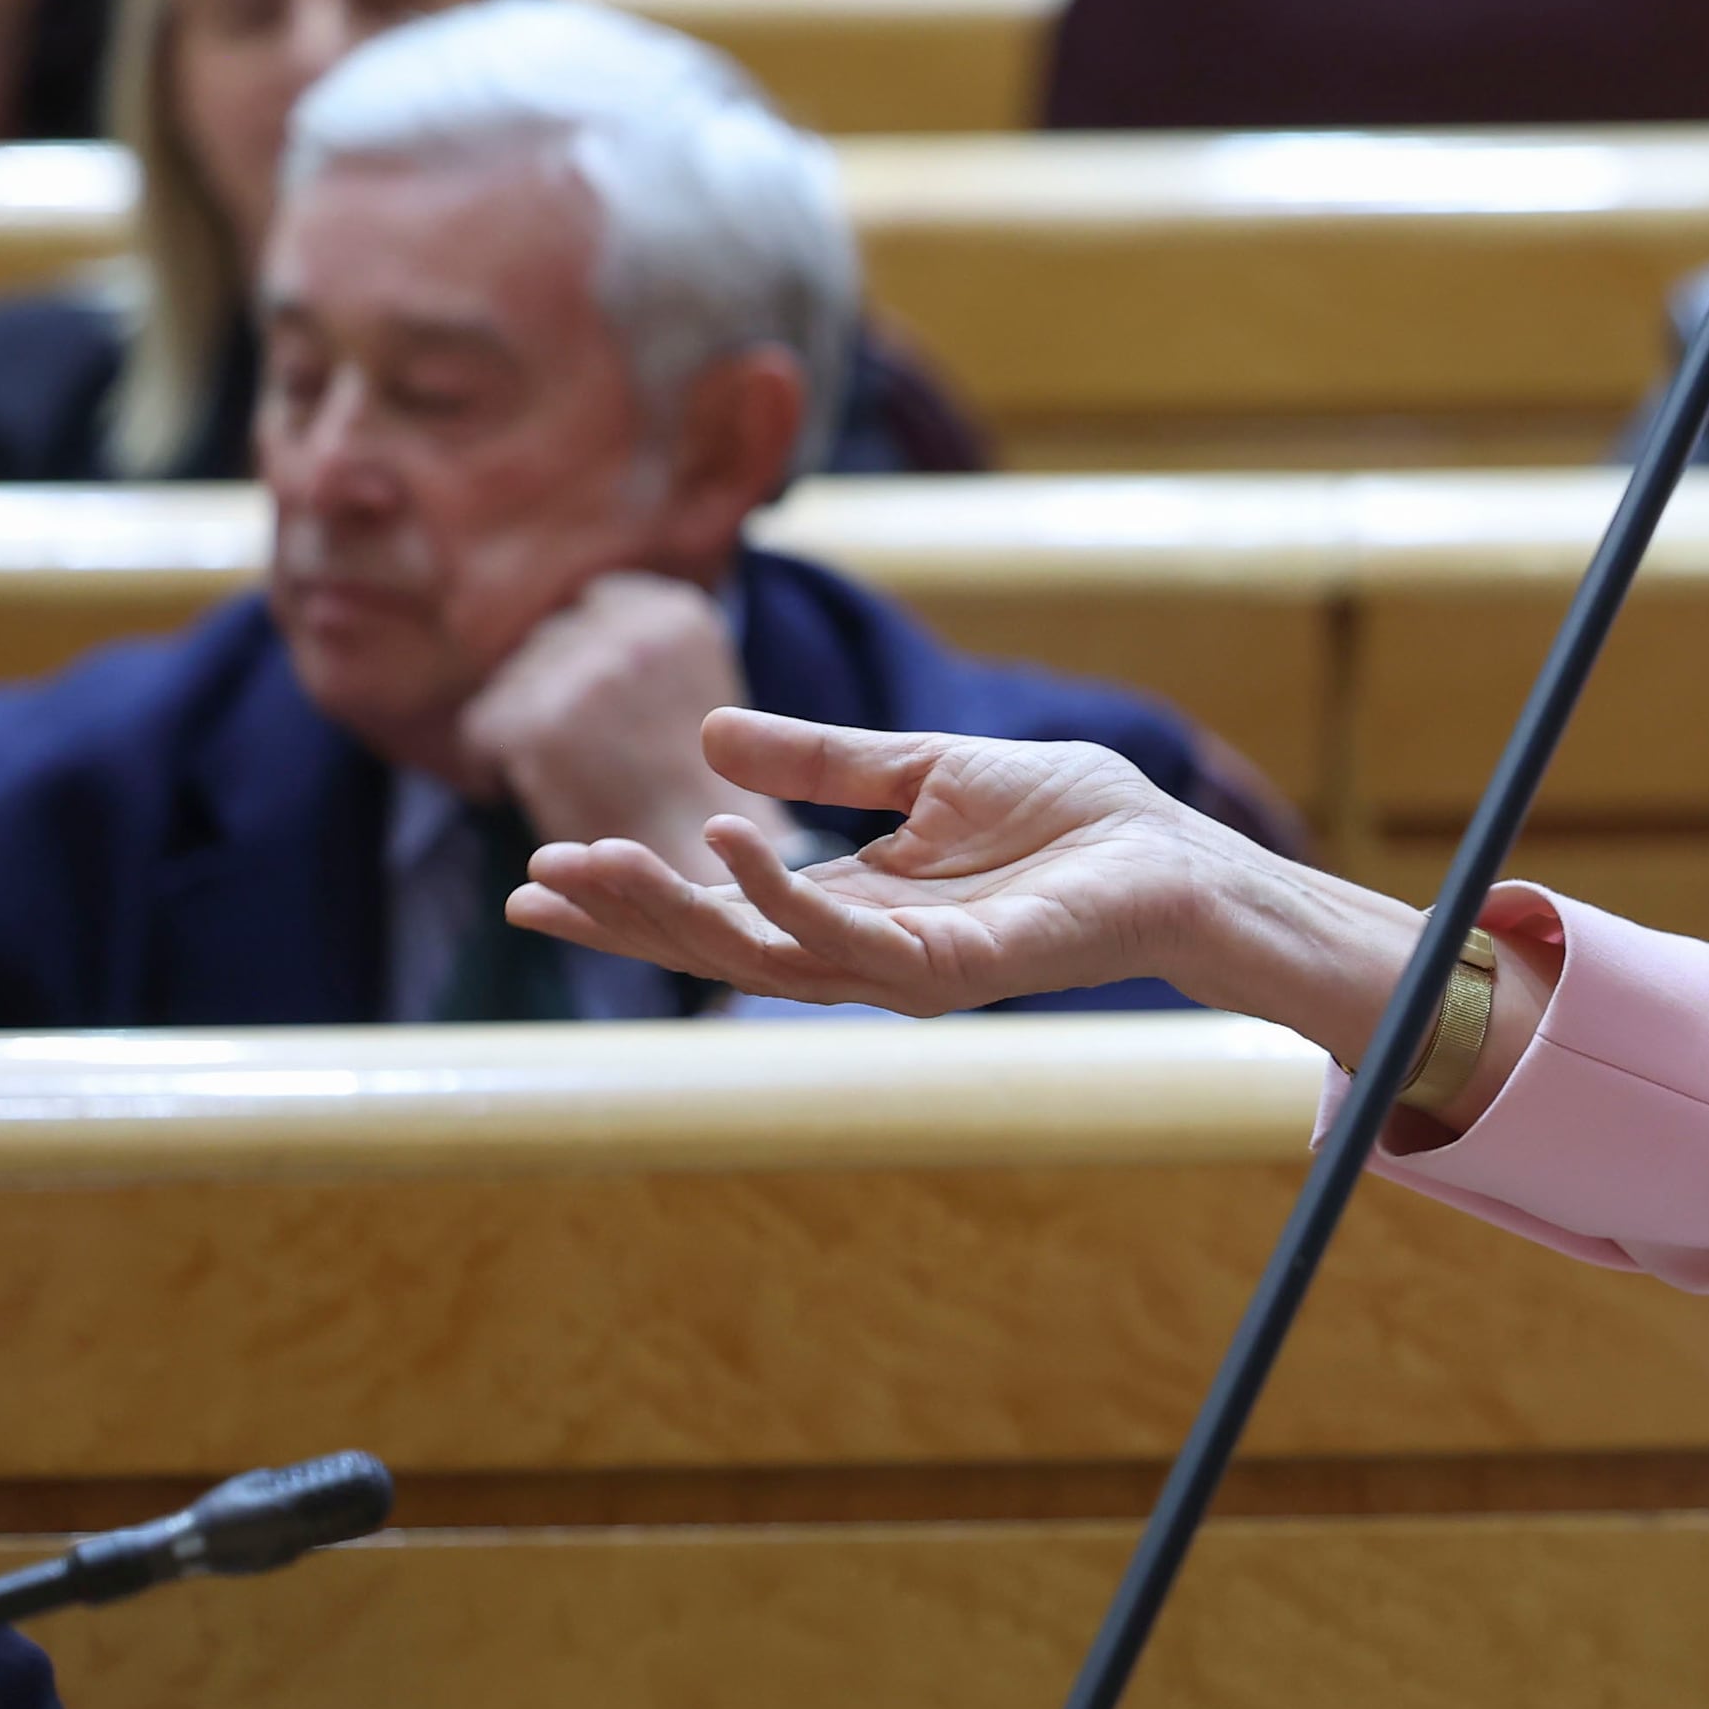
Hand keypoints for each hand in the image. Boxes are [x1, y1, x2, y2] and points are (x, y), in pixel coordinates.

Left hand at [458, 574, 778, 883]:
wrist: (694, 865)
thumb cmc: (684, 784)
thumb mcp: (685, 681)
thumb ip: (638, 636)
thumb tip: (571, 604)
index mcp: (678, 612)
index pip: (593, 602)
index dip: (590, 657)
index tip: (607, 704)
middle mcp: (636, 633)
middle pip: (547, 641)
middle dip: (552, 690)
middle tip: (586, 747)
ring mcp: (591, 679)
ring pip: (510, 684)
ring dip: (521, 726)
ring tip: (566, 769)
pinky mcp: (543, 728)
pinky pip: (481, 727)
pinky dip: (491, 763)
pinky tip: (534, 787)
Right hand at [508, 706, 1401, 1039]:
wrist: (1174, 853)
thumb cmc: (1073, 820)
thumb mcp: (924, 769)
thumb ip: (827, 762)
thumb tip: (710, 739)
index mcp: (853, 903)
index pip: (722, 908)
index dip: (636, 893)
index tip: (542, 870)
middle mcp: (865, 947)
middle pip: (719, 943)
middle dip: (627, 916)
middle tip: (534, 886)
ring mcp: (905, 967)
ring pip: (763, 953)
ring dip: (678, 908)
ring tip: (599, 860)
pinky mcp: (955, 969)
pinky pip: (850, 938)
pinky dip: (784, 894)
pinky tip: (730, 846)